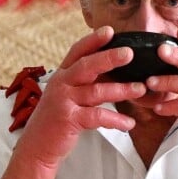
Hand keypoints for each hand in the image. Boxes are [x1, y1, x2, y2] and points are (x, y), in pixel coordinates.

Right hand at [16, 26, 146, 167]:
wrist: (36, 148)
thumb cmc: (55, 122)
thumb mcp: (66, 96)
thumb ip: (83, 84)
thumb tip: (110, 73)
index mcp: (61, 75)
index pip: (77, 52)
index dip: (93, 40)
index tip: (110, 31)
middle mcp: (61, 84)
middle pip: (87, 66)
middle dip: (109, 58)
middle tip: (130, 53)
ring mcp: (63, 101)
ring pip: (97, 91)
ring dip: (121, 90)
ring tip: (140, 89)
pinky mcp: (68, 120)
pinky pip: (97, 117)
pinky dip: (116, 120)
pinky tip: (129, 123)